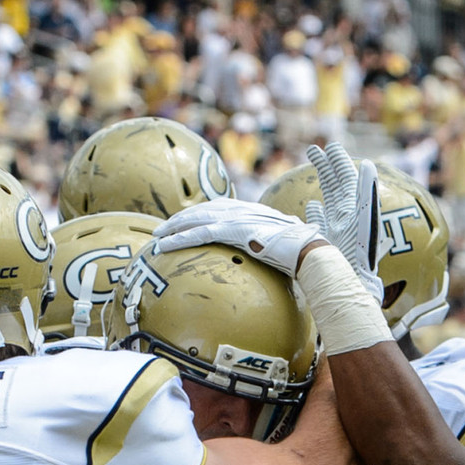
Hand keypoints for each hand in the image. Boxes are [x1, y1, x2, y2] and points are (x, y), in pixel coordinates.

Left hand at [150, 197, 321, 274]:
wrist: (307, 249)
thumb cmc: (301, 250)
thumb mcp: (283, 243)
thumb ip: (270, 244)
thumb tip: (272, 256)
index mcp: (251, 209)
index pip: (218, 207)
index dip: (199, 214)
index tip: (185, 222)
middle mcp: (241, 209)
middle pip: (202, 210)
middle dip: (180, 219)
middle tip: (162, 229)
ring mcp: (236, 218)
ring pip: (195, 219)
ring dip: (173, 228)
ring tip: (156, 237)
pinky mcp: (232, 231)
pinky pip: (199, 234)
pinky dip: (179, 239)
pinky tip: (165, 246)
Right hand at [299, 142, 385, 303]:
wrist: (341, 280)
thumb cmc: (355, 252)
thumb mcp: (363, 217)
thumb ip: (365, 190)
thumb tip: (368, 165)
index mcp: (354, 207)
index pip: (346, 178)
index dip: (339, 161)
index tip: (330, 146)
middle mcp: (345, 215)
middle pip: (336, 184)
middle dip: (326, 165)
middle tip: (313, 149)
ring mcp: (334, 228)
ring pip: (328, 198)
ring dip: (322, 180)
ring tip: (313, 164)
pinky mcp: (324, 242)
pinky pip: (319, 222)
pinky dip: (315, 211)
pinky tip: (312, 205)